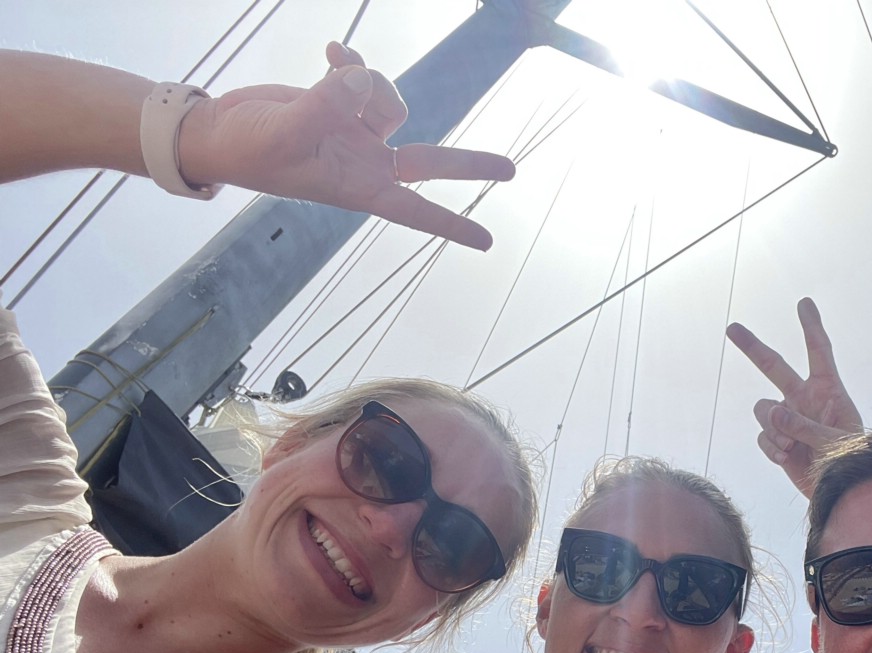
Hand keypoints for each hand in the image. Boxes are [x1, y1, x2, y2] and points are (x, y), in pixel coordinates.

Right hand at [177, 42, 514, 249]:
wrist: (219, 130)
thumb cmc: (248, 151)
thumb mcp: (286, 133)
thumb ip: (327, 106)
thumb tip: (363, 76)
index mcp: (358, 187)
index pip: (414, 209)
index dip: (450, 225)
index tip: (486, 242)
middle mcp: (365, 161)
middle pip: (430, 162)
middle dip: (469, 164)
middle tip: (513, 169)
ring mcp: (356, 132)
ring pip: (388, 99)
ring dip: (367, 81)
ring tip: (332, 72)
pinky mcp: (341, 103)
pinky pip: (362, 76)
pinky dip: (351, 62)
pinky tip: (331, 50)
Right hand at [727, 298, 862, 497]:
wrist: (839, 493)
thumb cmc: (849, 463)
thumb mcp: (834, 442)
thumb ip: (804, 426)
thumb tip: (773, 413)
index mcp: (828, 391)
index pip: (818, 352)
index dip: (811, 327)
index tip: (804, 303)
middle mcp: (805, 400)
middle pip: (774, 367)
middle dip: (752, 347)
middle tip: (732, 328)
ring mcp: (789, 419)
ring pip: (763, 409)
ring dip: (772, 428)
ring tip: (790, 446)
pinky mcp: (778, 441)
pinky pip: (763, 436)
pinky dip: (771, 447)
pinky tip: (786, 458)